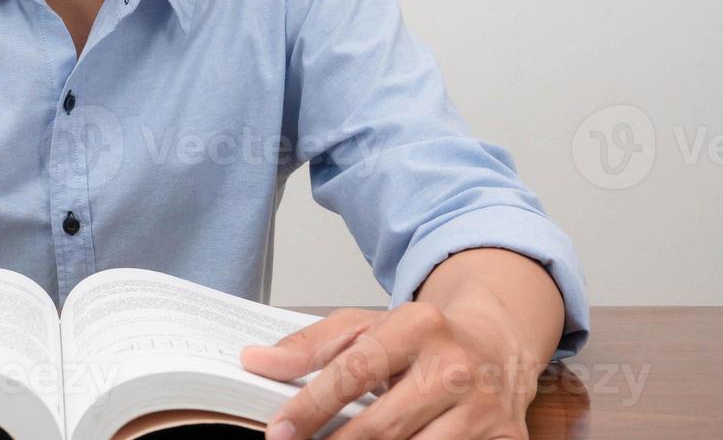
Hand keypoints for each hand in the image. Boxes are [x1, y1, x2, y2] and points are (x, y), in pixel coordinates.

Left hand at [240, 299, 544, 438]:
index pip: (353, 372)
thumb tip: (256, 361)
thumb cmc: (423, 337)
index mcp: (419, 326)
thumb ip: (310, 345)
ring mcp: (485, 411)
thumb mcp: (368, 325)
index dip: (311, 407)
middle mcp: (455, 368)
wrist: (498, 341)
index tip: (279, 431)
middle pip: (382, 427)